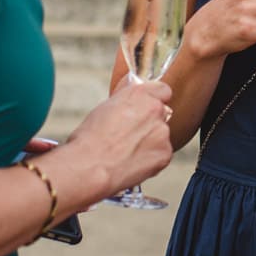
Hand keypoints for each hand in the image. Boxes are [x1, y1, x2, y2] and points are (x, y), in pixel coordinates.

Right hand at [62, 77, 173, 197]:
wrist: (90, 165)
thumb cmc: (90, 138)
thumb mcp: (106, 107)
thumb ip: (126, 99)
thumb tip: (132, 97)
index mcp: (140, 94)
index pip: (162, 90)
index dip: (154, 100)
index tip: (147, 108)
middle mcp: (155, 110)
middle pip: (161, 114)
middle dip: (149, 123)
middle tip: (130, 135)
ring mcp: (162, 132)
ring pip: (161, 135)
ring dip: (150, 141)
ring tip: (127, 151)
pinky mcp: (165, 153)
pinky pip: (161, 154)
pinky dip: (151, 158)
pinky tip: (133, 161)